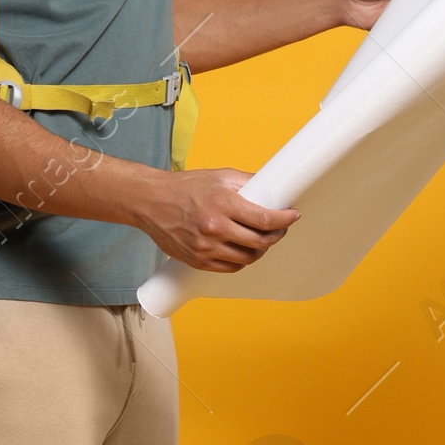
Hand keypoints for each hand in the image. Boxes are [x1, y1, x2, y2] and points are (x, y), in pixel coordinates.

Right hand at [134, 168, 299, 271]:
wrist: (150, 202)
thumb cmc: (185, 187)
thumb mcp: (219, 175)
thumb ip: (247, 181)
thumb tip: (274, 185)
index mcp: (223, 203)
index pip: (265, 219)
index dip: (285, 220)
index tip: (293, 215)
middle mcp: (214, 227)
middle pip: (260, 242)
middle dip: (277, 235)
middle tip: (280, 228)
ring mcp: (205, 247)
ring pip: (248, 258)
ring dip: (261, 250)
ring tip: (261, 239)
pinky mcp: (198, 260)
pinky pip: (230, 268)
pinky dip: (242, 261)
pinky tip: (243, 249)